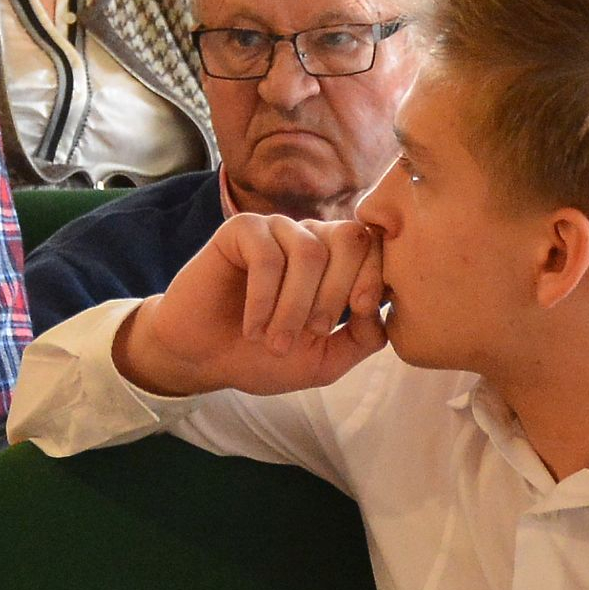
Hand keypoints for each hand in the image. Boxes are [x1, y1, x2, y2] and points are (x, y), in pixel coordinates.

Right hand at [112, 212, 389, 397]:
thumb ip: (362, 338)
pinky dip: (264, 299)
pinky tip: (252, 327)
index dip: (374, 277)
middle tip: (312, 333)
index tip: (358, 313)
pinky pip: (267, 256)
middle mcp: (310, 237)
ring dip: (295, 305)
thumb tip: (384, 311)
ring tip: (275, 340)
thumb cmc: (263, 356)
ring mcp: (276, 230)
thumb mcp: (324, 358)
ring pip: (310, 251)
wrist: (204, 359)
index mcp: (337, 261)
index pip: (374, 247)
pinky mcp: (241, 230)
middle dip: (337, 292)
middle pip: (350, 239)